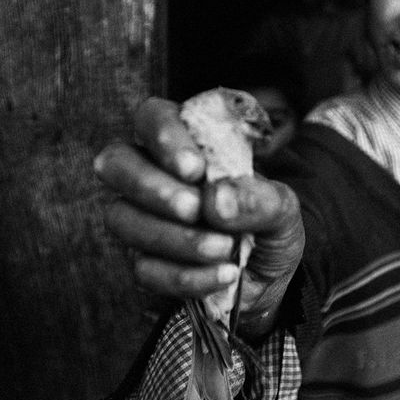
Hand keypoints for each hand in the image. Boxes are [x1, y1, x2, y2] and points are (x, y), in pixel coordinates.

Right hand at [94, 97, 304, 338]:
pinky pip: (143, 268)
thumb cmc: (267, 228)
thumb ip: (263, 199)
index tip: (196, 169)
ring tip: (224, 248)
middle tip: (193, 208)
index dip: (164, 137)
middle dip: (151, 186)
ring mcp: (141, 220)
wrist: (269, 281)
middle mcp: (153, 176)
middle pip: (115, 162)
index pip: (152, 117)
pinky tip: (223, 275)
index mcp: (186, 145)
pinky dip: (186, 276)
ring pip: (122, 218)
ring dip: (176, 237)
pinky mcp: (143, 263)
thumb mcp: (283, 211)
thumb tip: (217, 201)